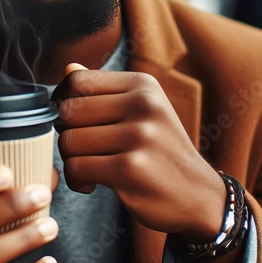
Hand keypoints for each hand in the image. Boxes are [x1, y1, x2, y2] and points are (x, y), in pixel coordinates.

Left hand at [52, 64, 225, 242]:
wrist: (197, 195)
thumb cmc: (161, 150)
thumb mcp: (142, 110)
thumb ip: (103, 89)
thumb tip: (68, 67)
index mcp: (142, 84)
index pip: (78, 79)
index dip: (64, 100)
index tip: (71, 119)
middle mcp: (143, 103)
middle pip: (69, 110)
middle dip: (67, 132)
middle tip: (83, 147)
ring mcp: (139, 135)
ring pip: (69, 140)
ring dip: (71, 159)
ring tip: (90, 166)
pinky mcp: (130, 169)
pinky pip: (76, 168)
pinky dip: (76, 180)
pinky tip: (92, 183)